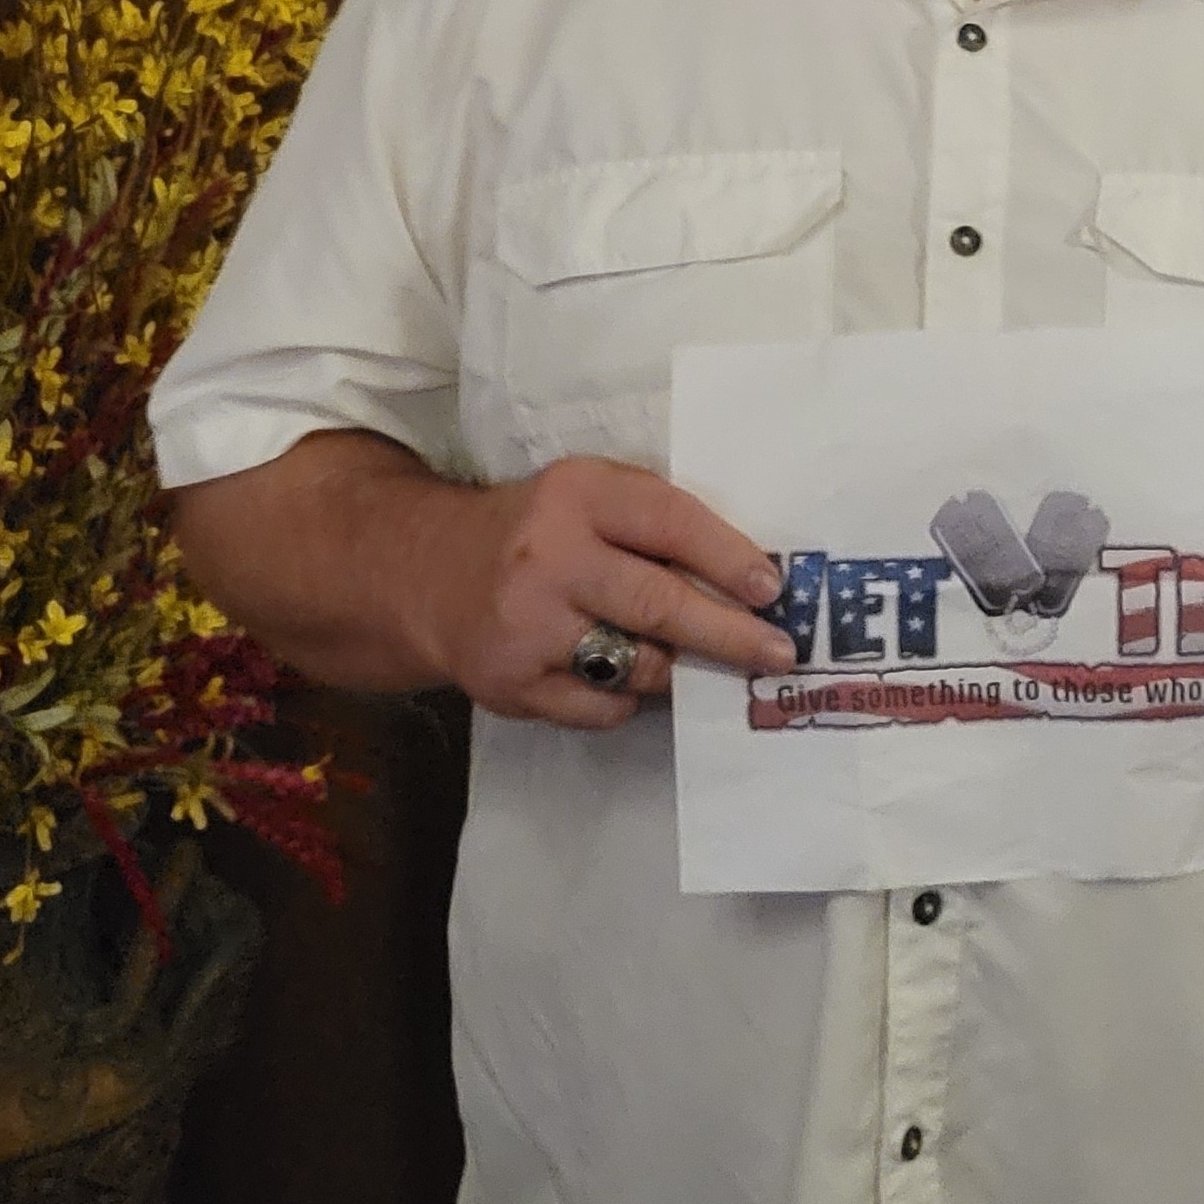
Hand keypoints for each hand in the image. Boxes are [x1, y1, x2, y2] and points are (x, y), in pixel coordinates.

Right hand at [421, 454, 792, 730]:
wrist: (426, 575)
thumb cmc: (535, 532)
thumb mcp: (585, 495)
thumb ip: (653, 521)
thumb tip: (750, 580)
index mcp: (576, 495)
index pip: (669, 521)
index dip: (728, 558)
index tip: (772, 590)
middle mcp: (549, 558)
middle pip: (659, 605)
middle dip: (730, 634)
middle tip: (778, 654)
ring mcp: (527, 627)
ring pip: (637, 665)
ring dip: (675, 667)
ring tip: (689, 661)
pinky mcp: (512, 685)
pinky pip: (602, 708)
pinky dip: (625, 699)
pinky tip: (617, 677)